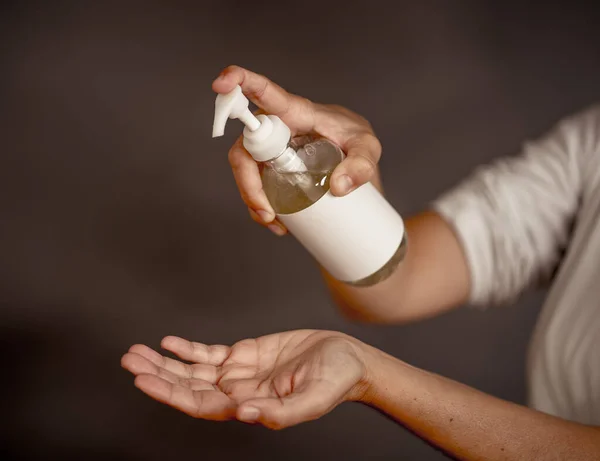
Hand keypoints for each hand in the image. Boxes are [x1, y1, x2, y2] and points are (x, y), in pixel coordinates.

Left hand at [121, 330, 368, 428]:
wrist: (346, 358)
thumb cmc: (336, 381)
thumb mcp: (314, 399)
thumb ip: (282, 412)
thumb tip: (245, 414)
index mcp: (250, 406)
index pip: (199, 404)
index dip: (170, 393)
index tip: (143, 380)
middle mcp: (238, 392)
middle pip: (188, 387)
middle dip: (158, 375)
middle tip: (130, 360)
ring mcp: (240, 373)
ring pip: (193, 370)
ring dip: (165, 362)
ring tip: (138, 352)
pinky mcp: (246, 354)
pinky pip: (210, 353)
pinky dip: (188, 349)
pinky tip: (170, 342)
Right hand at [212, 65, 382, 235]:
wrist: (353, 159)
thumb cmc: (356, 141)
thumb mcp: (368, 148)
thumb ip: (361, 165)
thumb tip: (337, 187)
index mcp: (295, 113)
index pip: (264, 93)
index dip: (240, 82)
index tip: (221, 83)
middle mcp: (276, 129)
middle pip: (245, 149)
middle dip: (247, 182)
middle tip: (266, 211)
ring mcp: (270, 151)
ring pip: (246, 172)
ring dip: (252, 200)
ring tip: (275, 222)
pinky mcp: (271, 169)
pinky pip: (256, 187)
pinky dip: (261, 208)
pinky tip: (278, 224)